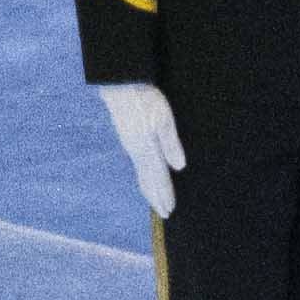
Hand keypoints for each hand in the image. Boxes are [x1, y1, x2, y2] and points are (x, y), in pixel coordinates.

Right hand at [95, 84, 179, 216]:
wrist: (121, 85)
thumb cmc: (145, 100)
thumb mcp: (164, 120)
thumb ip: (171, 144)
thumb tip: (178, 167)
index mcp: (145, 149)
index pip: (157, 179)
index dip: (164, 195)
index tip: (170, 211)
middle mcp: (136, 151)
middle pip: (147, 181)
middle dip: (156, 198)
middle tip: (165, 214)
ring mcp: (131, 146)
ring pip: (141, 174)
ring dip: (150, 190)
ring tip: (157, 202)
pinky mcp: (129, 140)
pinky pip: (138, 165)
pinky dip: (144, 178)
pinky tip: (147, 179)